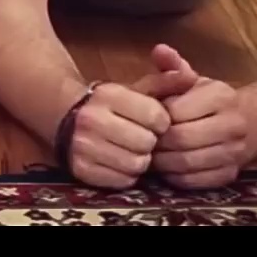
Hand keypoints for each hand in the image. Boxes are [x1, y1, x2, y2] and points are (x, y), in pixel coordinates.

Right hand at [62, 46, 199, 188]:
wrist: (66, 116)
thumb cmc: (112, 104)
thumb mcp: (137, 88)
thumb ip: (166, 81)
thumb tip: (191, 76)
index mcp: (108, 94)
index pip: (157, 117)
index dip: (161, 122)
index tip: (152, 120)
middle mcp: (92, 119)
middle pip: (147, 143)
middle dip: (150, 141)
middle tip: (142, 137)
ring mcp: (83, 146)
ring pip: (136, 165)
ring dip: (140, 160)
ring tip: (132, 150)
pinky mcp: (81, 169)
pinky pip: (121, 181)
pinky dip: (126, 174)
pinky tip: (120, 161)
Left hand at [151, 45, 251, 189]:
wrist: (255, 121)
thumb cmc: (211, 99)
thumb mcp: (194, 79)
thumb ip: (174, 66)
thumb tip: (159, 49)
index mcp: (221, 96)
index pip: (175, 111)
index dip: (154, 117)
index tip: (143, 118)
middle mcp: (232, 125)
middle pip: (180, 139)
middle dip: (156, 141)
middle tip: (141, 140)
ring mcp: (234, 153)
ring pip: (187, 163)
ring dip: (162, 162)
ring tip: (150, 154)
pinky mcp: (230, 175)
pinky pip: (195, 182)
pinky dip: (176, 176)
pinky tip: (167, 167)